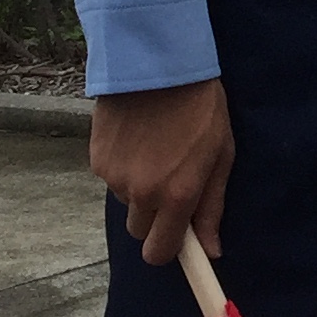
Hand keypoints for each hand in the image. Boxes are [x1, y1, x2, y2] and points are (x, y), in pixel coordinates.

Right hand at [89, 77, 233, 267]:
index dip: (168, 250)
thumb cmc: (201, 108)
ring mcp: (114, 178)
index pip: (160, 253)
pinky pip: (111, 179)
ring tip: (154, 149)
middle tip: (169, 180)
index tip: (176, 238)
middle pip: (141, 231)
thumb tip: (210, 251)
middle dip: (155, 216)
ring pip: (125, 202)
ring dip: (138, 189)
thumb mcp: (220, 154)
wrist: (157, 64)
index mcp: (176, 196)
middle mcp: (141, 194)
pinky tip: (136, 139)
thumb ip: (211, 207)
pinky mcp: (96, 160)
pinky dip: (122, 168)